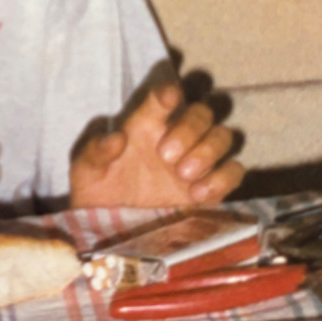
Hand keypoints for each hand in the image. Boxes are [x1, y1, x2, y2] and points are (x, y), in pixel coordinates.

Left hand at [69, 83, 243, 208]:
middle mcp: (176, 136)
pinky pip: (234, 171)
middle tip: (167, 157)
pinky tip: (198, 194)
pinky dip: (223, 179)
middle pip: (203, 112)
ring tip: (183, 175)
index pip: (164, 96)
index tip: (169, 98)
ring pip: (223, 136)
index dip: (169, 92)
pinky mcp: (210, 189)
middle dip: (190, 128)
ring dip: (209, 151)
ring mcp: (196, 161)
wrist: (111, 228)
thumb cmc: (97, 189)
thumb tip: (115, 138)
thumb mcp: (87, 169)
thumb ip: (96, 151)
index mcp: (146, 123)